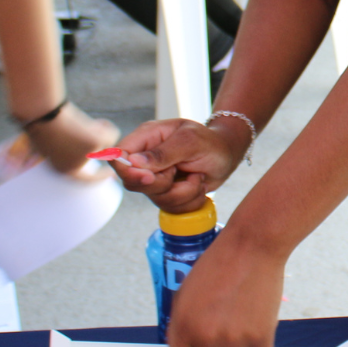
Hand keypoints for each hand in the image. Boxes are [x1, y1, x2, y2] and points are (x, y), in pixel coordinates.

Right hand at [108, 117, 246, 213]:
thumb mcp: (191, 141)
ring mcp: (155, 179)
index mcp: (147, 138)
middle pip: (134, 183)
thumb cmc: (211, 142)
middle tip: (181, 170)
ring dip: (184, 191)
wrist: (227, 155)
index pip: (119, 156)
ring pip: (156, 199)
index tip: (150, 176)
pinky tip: (198, 184)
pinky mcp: (166, 194)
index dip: (129, 171)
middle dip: (163, 183)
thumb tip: (134, 162)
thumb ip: (163, 152)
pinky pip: (171, 208)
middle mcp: (146, 160)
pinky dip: (190, 200)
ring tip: (197, 176)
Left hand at [155, 228, 283, 346]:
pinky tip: (259, 329)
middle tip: (224, 337)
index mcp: (182, 330)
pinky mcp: (261, 335)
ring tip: (242, 335)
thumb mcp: (187, 297)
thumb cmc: (217, 268)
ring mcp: (234, 339)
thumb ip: (185, 330)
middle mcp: (206, 339)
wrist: (251, 247)